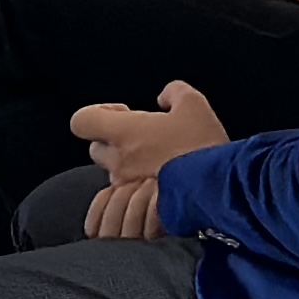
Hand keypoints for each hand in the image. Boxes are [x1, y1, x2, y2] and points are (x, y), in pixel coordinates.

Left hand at [68, 82, 231, 229]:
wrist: (217, 191)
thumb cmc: (202, 146)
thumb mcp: (194, 104)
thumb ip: (174, 91)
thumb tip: (164, 97)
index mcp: (124, 132)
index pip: (81, 121)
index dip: (97, 113)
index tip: (123, 113)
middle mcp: (119, 161)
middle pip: (95, 148)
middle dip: (113, 140)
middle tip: (142, 137)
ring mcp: (128, 187)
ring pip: (113, 172)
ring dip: (127, 164)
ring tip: (158, 160)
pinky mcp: (139, 207)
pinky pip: (128, 194)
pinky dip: (138, 185)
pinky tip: (164, 179)